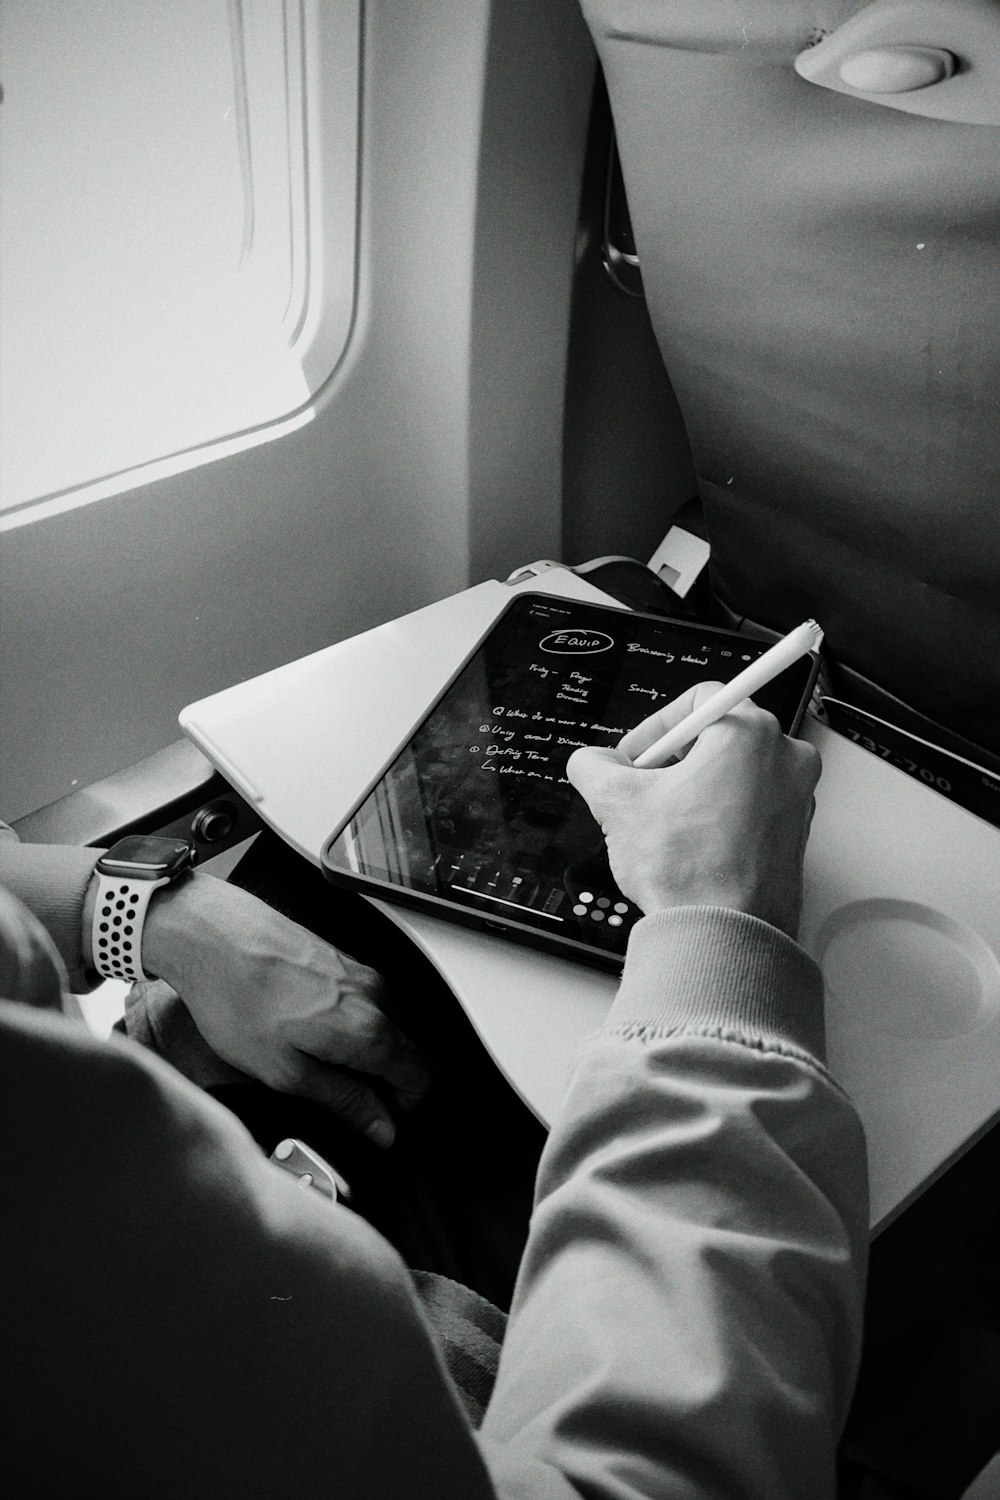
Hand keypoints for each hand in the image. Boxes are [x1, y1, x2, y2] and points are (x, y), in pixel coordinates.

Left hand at [135, 873, 428, 1146]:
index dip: (408, 1109)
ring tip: (320, 1067)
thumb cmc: (237, 997)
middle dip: (388, 1084)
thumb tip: (381, 1127)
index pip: (425, 1078)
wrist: (212, 934)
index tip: (379, 1123)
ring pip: (391, 1026)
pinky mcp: (343, 961)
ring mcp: (362, 975)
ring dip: (370, 1055)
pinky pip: (370, 1004)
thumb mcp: (285, 1072)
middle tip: (345, 1102)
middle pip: (412, 1052)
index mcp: (370, 1031)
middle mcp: (377, 998)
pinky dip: (355, 1028)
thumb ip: (344, 1102)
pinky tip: (311, 1034)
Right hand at [566, 683, 820, 937]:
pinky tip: (691, 848)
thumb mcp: (618, 803)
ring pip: (736, 776)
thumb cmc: (691, 870)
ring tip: (665, 826)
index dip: (655, 727)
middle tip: (645, 790)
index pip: (698, 699)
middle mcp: (786, 758)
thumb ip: (594, 766)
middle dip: (674, 762)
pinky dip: (721, 819)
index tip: (636, 756)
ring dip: (696, 792)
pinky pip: (753, 809)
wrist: (726, 935)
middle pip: (719, 737)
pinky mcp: (796, 837)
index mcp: (750, 733)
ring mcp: (798, 800)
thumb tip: (590, 762)